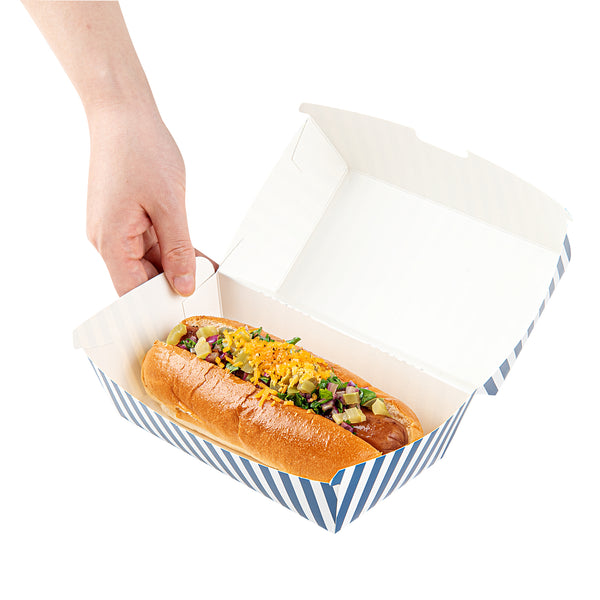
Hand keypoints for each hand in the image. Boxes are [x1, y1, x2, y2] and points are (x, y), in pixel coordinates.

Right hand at [86, 103, 204, 295]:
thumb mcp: (169, 205)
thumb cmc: (141, 151)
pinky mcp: (124, 219)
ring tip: (208, 269)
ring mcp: (115, 229)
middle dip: (173, 283)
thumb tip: (183, 285)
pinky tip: (198, 255)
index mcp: (111, 241)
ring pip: (148, 262)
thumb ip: (178, 250)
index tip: (189, 306)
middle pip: (140, 279)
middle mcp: (107, 239)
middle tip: (207, 285)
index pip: (132, 292)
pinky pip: (150, 244)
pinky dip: (172, 249)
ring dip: (177, 265)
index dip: (159, 303)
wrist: (122, 114)